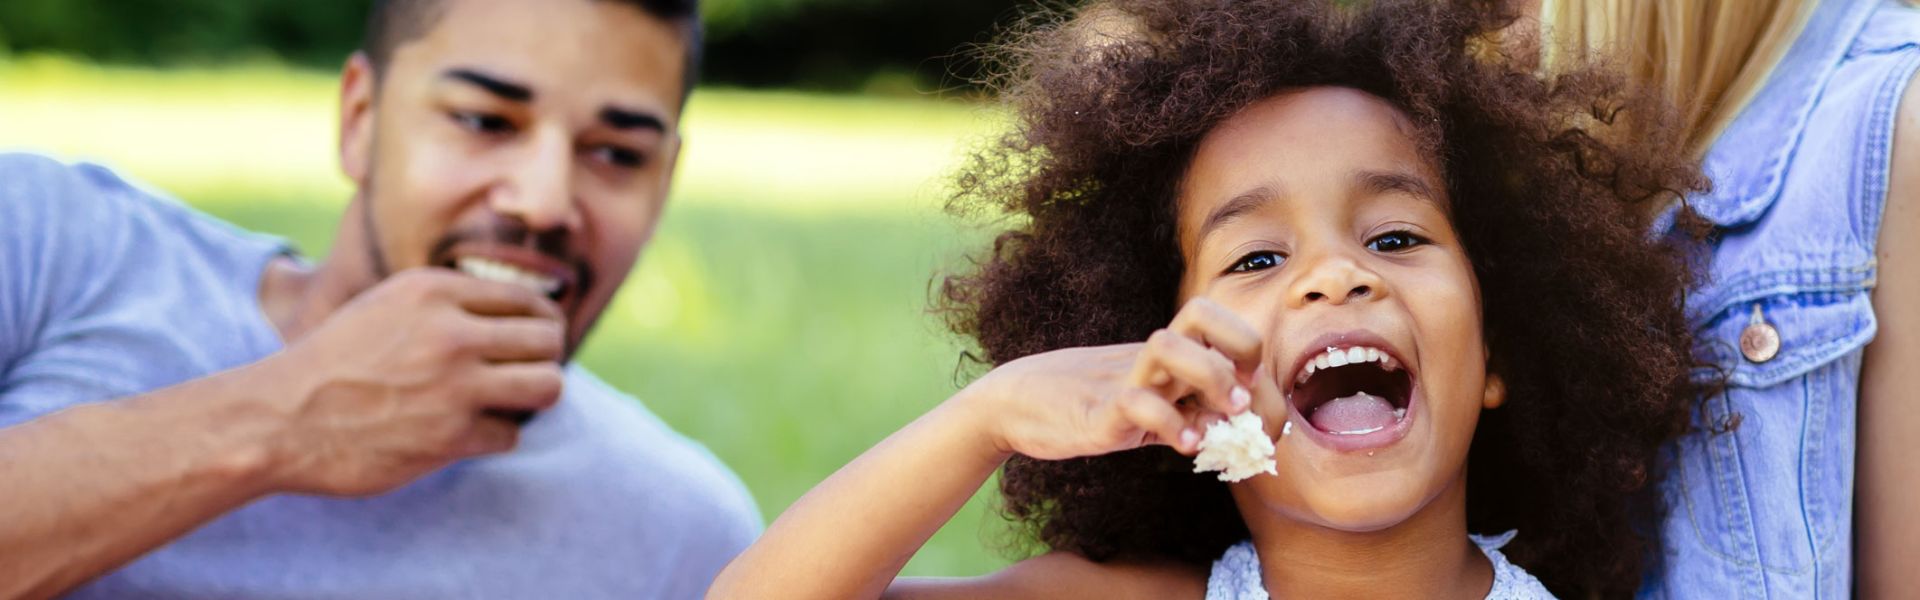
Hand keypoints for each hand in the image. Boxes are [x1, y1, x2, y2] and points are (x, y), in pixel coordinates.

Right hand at [254, 267, 565, 495]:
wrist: (278, 417)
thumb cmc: (335, 361)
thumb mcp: (389, 304)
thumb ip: (450, 303)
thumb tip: (523, 313)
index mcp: (435, 291)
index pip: (530, 300)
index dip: (541, 323)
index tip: (535, 340)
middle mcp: (451, 332)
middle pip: (549, 340)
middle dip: (544, 358)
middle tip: (527, 373)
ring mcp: (454, 386)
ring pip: (548, 386)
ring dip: (534, 397)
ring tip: (510, 401)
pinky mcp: (450, 436)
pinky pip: (511, 435)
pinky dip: (493, 436)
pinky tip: (465, 433)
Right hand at [958, 298, 1277, 460]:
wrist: (1011, 403)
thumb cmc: (1084, 405)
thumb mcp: (1144, 406)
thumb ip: (1186, 411)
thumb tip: (1237, 429)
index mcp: (1160, 354)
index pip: (1213, 319)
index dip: (1245, 345)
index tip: (1250, 390)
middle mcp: (1145, 358)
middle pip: (1200, 315)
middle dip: (1240, 351)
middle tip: (1242, 401)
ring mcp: (1120, 380)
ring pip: (1171, 348)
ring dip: (1210, 379)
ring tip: (1219, 421)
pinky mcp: (1096, 410)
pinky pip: (1137, 403)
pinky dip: (1169, 424)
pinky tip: (1183, 447)